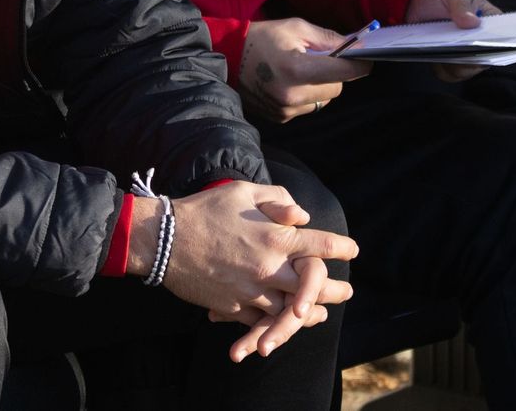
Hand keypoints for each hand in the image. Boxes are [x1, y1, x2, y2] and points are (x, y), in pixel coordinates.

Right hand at [130, 181, 355, 360]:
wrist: (163, 240)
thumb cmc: (204, 210)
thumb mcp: (242, 192)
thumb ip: (276, 199)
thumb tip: (301, 216)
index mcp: (274, 237)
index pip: (320, 244)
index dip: (341, 247)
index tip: (352, 250)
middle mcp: (268, 267)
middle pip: (314, 285)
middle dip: (335, 289)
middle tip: (347, 292)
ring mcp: (251, 291)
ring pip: (291, 310)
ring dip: (310, 313)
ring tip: (322, 314)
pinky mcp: (233, 307)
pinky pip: (261, 321)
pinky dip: (276, 324)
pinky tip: (285, 322)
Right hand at [239, 18, 370, 122]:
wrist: (225, 57)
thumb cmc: (263, 37)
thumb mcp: (295, 28)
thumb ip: (328, 38)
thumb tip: (357, 44)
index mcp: (297, 69)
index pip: (343, 72)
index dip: (359, 65)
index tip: (367, 59)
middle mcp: (292, 95)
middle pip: (336, 89)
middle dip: (335, 74)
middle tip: (320, 60)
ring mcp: (285, 110)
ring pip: (323, 101)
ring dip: (320, 87)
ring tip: (300, 72)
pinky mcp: (280, 118)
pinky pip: (307, 108)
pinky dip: (306, 96)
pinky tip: (288, 83)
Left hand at [404, 0, 499, 81]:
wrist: (417, 1)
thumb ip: (461, 5)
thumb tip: (473, 23)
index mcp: (490, 22)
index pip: (503, 37)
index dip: (501, 45)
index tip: (491, 47)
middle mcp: (481, 42)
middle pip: (485, 59)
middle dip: (475, 60)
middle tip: (461, 53)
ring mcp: (465, 54)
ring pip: (467, 70)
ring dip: (457, 66)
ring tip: (444, 54)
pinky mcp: (448, 62)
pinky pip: (449, 74)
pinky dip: (442, 69)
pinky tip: (434, 58)